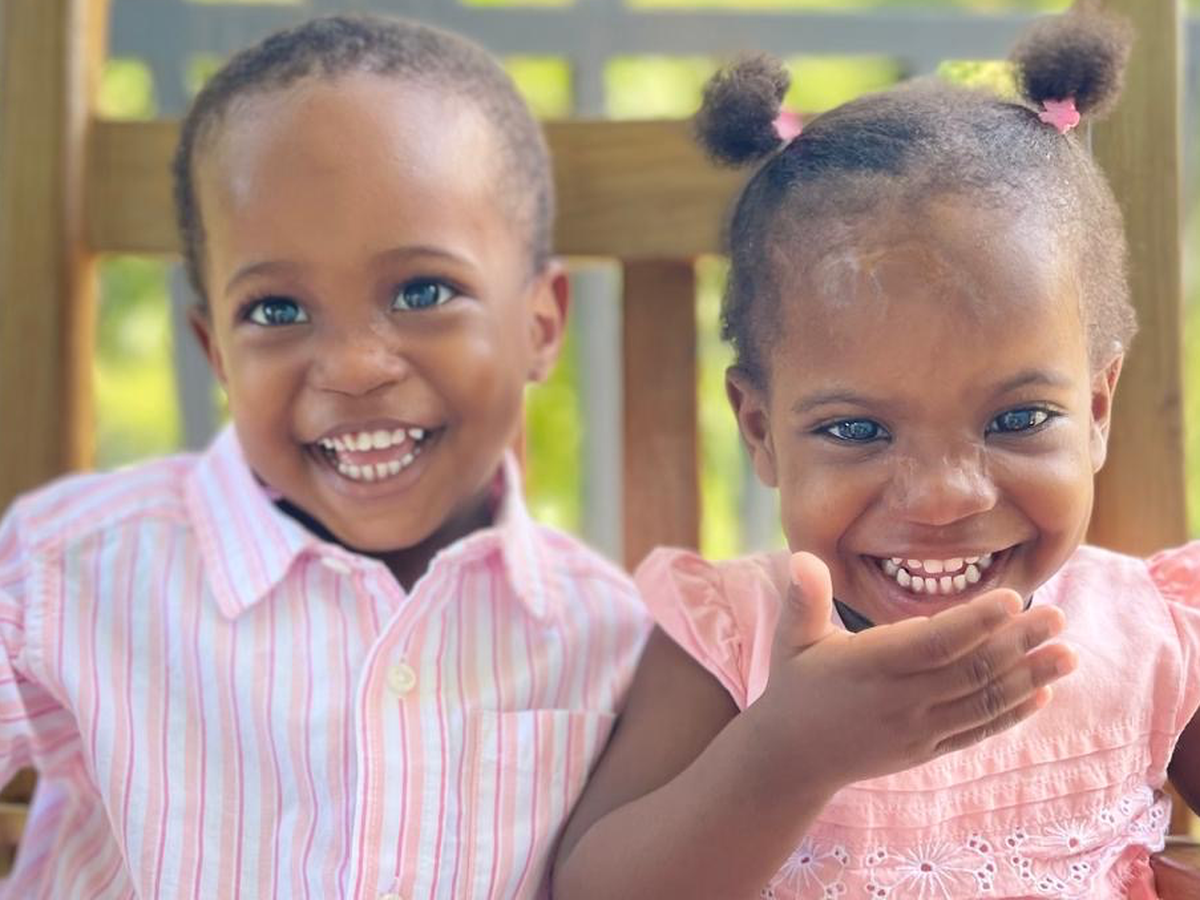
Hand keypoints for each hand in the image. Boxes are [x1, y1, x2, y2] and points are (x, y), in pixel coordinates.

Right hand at [754, 552, 1075, 790]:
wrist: (792, 759)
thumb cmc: (795, 686)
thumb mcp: (793, 639)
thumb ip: (804, 598)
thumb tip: (803, 556)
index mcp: (869, 665)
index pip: (932, 643)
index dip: (975, 622)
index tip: (1014, 598)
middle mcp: (899, 700)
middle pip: (969, 671)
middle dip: (1017, 643)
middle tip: (1059, 617)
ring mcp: (916, 730)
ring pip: (982, 702)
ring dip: (1029, 678)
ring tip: (1069, 654)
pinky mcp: (926, 750)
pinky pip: (976, 730)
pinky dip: (1012, 714)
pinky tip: (1042, 693)